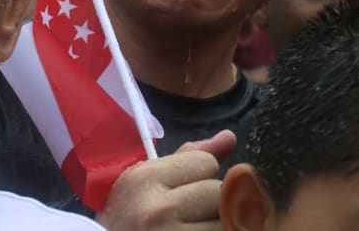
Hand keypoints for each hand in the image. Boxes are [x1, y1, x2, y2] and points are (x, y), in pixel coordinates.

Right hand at [96, 130, 236, 229]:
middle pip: (218, 192)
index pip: (206, 163)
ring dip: (215, 223)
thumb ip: (190, 157)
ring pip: (224, 220)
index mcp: (144, 179)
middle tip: (187, 213)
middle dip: (209, 201)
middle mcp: (156, 210)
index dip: (200, 174)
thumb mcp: (149, 181)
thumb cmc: (129, 217)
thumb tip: (229, 136)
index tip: (182, 189)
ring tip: (189, 226)